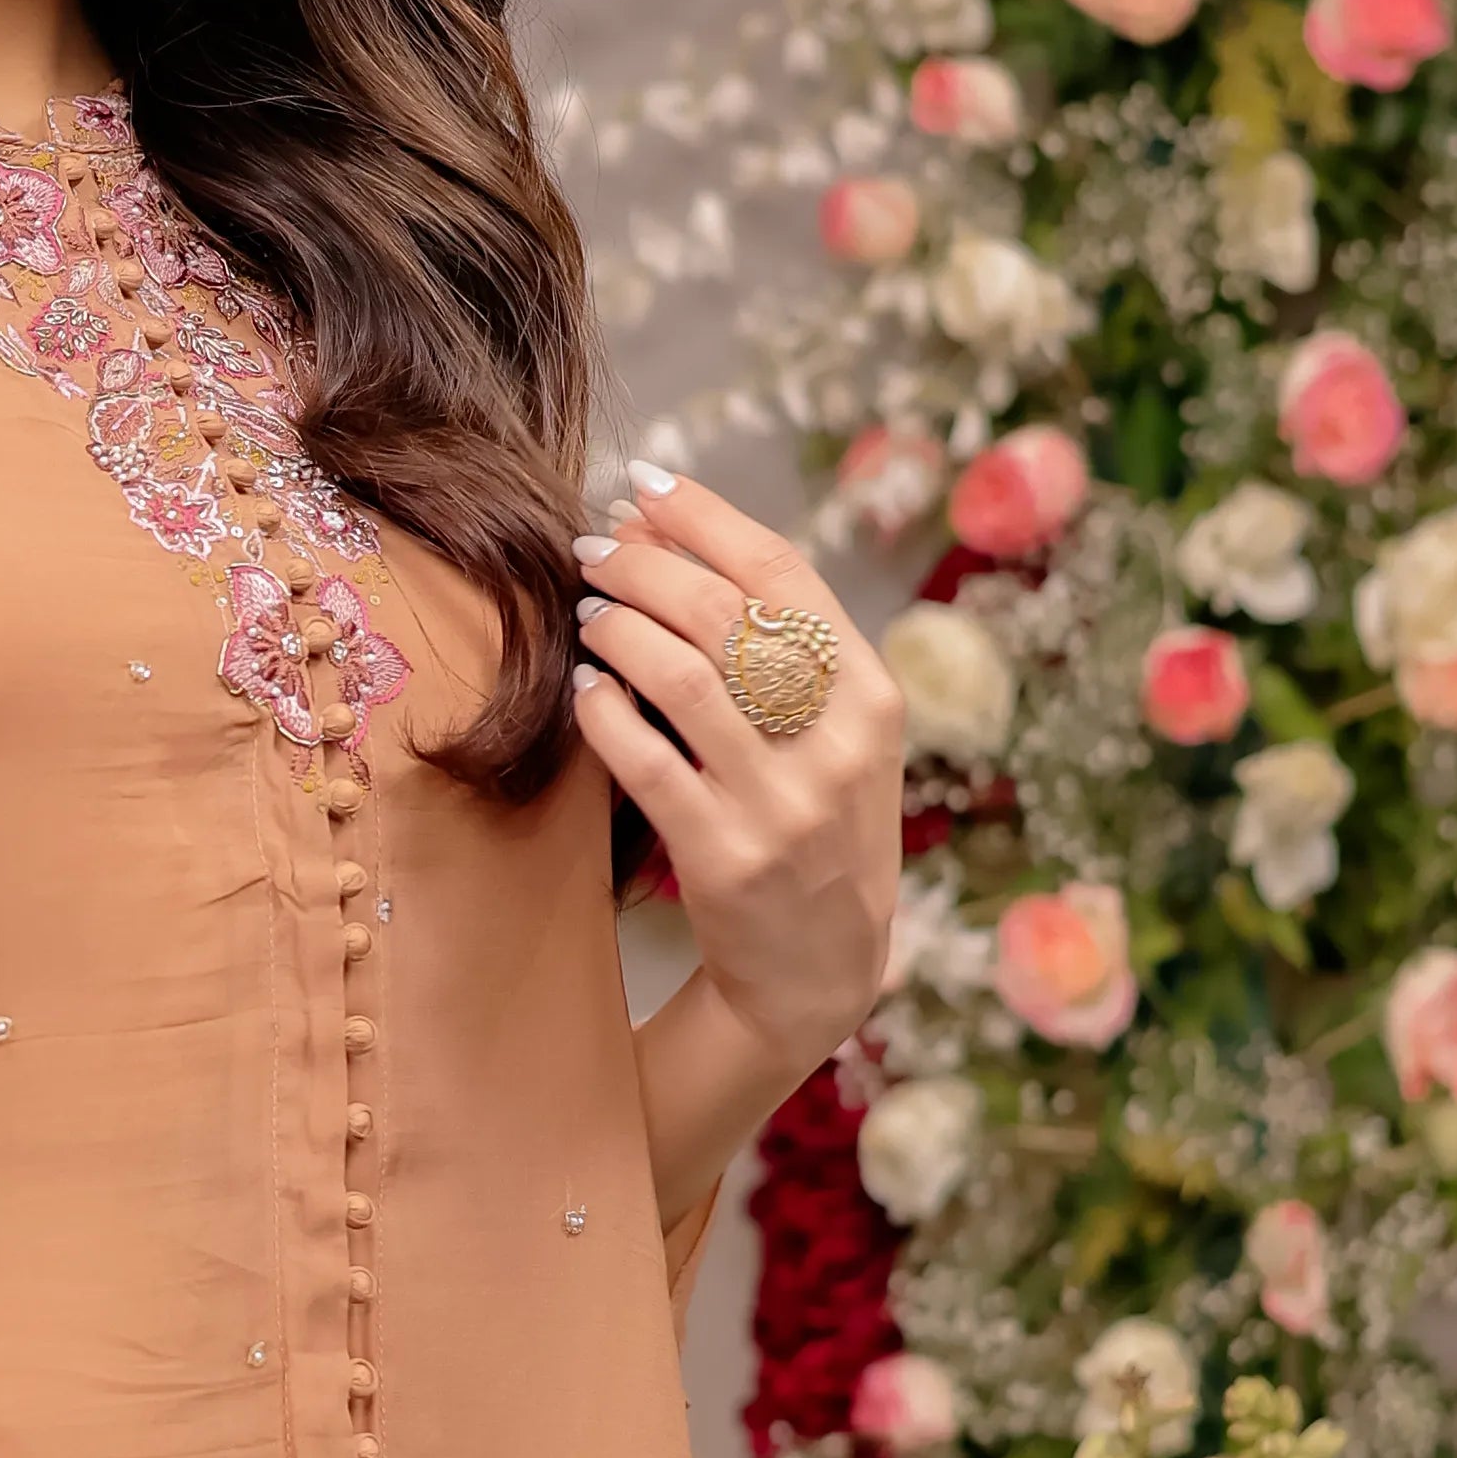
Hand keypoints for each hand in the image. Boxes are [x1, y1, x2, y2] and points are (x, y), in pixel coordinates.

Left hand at [565, 460, 904, 1191]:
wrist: (817, 973)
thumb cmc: (816, 833)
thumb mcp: (840, 741)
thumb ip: (790, 653)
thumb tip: (679, 538)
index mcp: (872, 700)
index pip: (785, 575)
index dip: (706, 517)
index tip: (644, 485)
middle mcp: (836, 745)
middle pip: (724, 613)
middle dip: (645, 565)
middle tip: (592, 548)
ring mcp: (782, 804)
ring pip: (681, 677)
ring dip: (618, 628)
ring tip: (587, 612)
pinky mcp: (725, 856)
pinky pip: (646, 760)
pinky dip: (604, 711)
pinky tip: (584, 690)